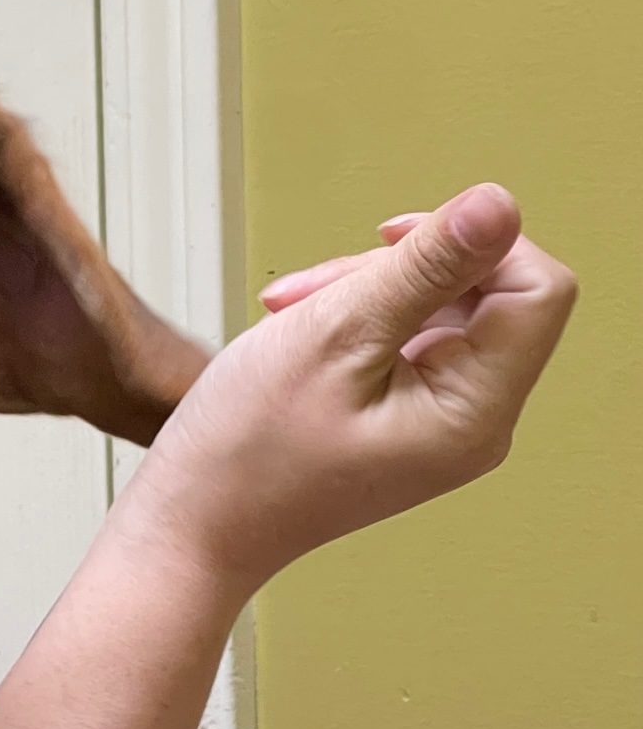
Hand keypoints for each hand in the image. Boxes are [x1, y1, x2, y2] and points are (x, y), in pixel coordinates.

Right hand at [114, 183, 576, 591]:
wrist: (191, 525)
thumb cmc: (245, 451)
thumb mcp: (332, 335)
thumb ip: (425, 268)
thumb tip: (500, 204)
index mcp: (474, 412)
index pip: (537, 289)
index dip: (476, 248)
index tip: (392, 246)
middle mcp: (474, 424)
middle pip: (485, 297)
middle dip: (402, 272)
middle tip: (314, 289)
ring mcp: (440, 426)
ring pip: (438, 314)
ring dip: (364, 294)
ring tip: (287, 314)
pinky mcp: (405, 424)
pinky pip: (406, 346)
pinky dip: (353, 324)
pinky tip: (297, 334)